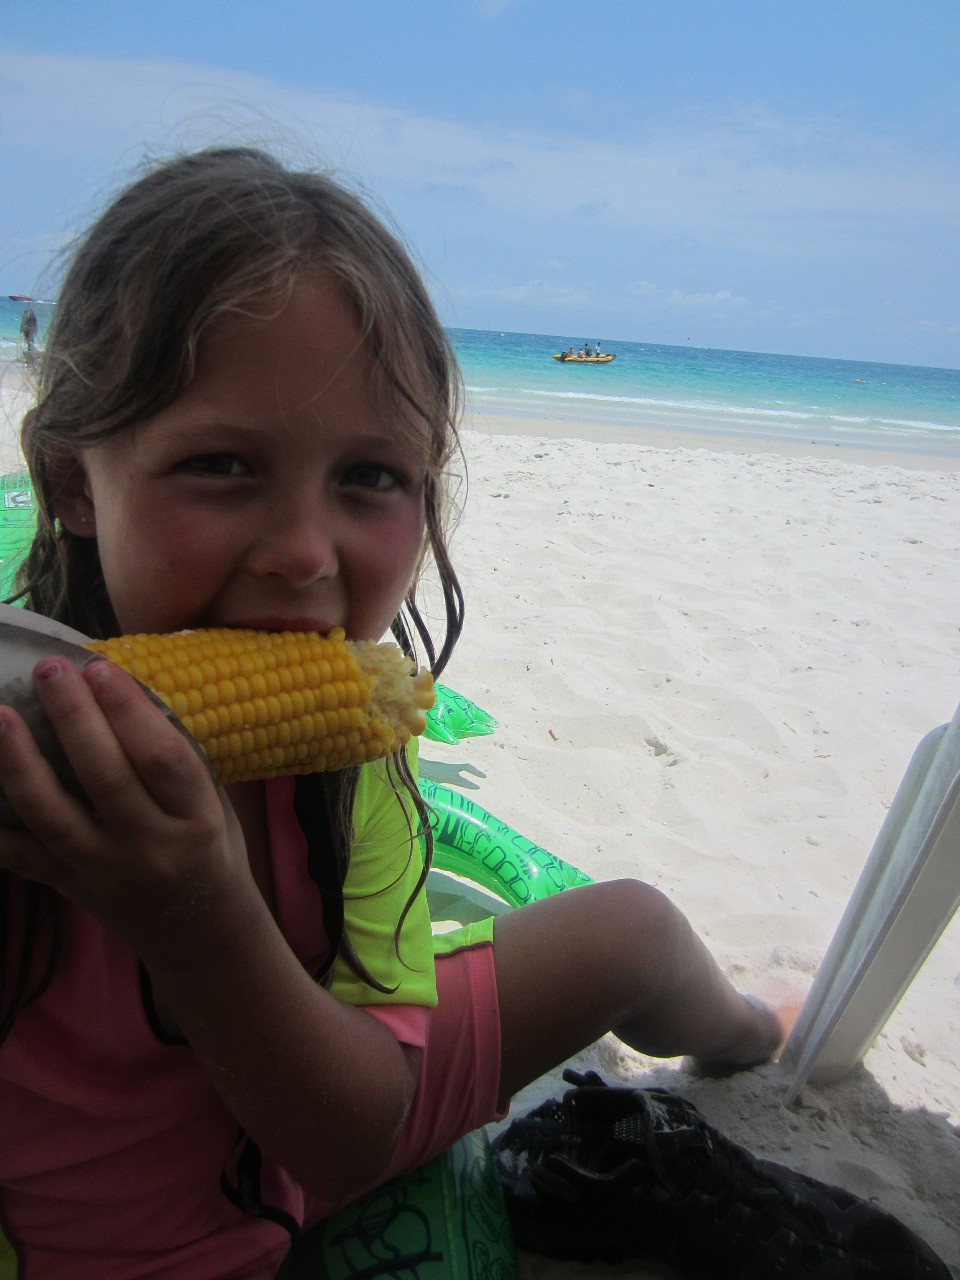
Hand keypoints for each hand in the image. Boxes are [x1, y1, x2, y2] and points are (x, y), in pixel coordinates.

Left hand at [0, 656, 250, 962]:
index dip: (128, 711)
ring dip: (21, 761)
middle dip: (73, 717)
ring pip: (53, 815)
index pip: (162, 759)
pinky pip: (19, 854)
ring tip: (0, 714)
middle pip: (104, 777)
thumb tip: (119, 691)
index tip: (101, 668)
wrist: (199, 935)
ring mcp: (103, 871)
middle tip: (50, 669)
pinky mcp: (68, 886)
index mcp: (196, 820)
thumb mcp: (212, 805)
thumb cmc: (209, 851)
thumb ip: (174, 760)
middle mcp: (149, 848)